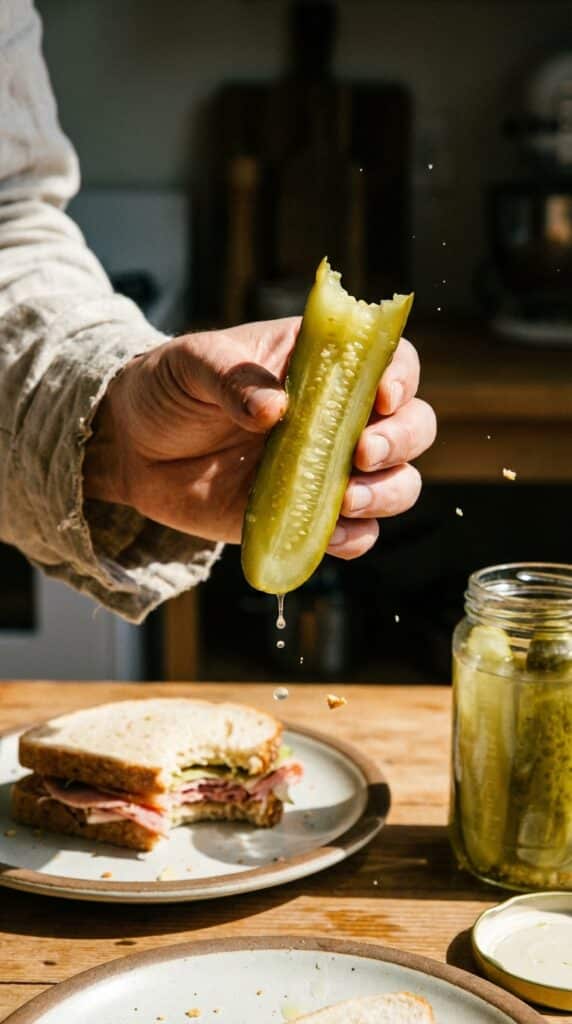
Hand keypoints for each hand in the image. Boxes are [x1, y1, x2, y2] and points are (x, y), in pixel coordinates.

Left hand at [83, 318, 435, 558]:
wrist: (134, 449)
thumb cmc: (169, 388)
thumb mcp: (190, 364)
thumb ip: (229, 376)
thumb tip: (274, 409)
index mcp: (321, 364)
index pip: (389, 361)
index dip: (402, 377)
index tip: (382, 397)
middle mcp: (338, 417)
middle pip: (411, 426)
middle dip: (400, 442)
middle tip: (361, 453)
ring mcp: (327, 469)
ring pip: (396, 483)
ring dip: (387, 493)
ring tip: (346, 498)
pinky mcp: (307, 515)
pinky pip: (355, 534)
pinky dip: (355, 537)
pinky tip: (331, 531)